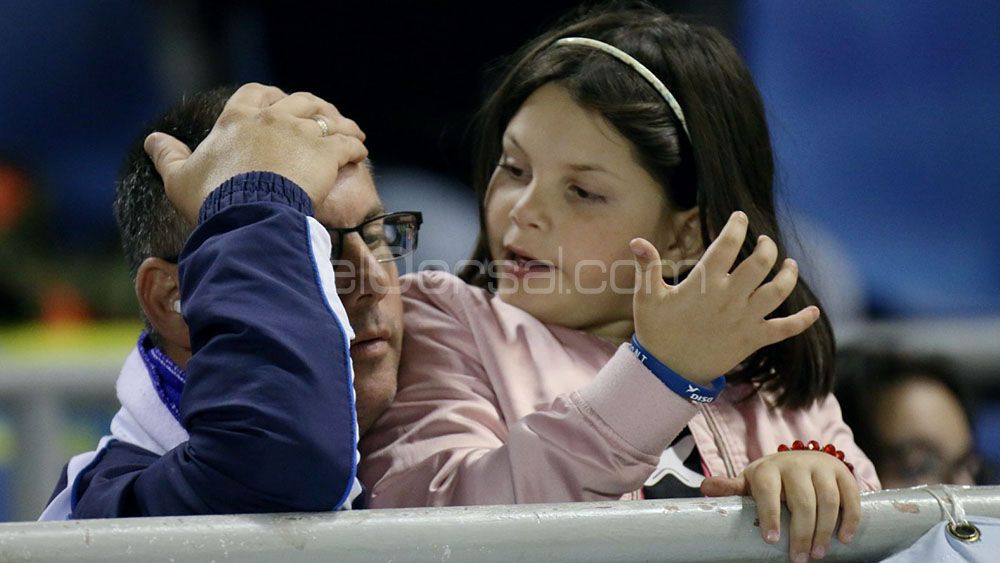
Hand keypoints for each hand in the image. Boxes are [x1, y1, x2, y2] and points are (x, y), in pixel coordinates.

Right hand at [144, 82, 368, 222]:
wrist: (248, 215)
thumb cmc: (213, 198)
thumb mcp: (180, 178)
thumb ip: (168, 156)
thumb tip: (152, 140)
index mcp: (237, 118)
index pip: (256, 93)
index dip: (269, 96)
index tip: (278, 103)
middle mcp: (272, 118)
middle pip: (299, 100)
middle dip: (312, 106)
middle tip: (322, 117)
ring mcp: (301, 133)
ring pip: (327, 118)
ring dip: (340, 123)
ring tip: (351, 132)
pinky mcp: (325, 153)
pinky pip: (347, 143)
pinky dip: (355, 144)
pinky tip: (360, 150)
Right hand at [630, 211, 818, 384]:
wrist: (668, 371)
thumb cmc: (656, 331)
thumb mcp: (647, 297)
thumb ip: (647, 267)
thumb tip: (637, 241)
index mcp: (705, 283)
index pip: (727, 244)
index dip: (736, 226)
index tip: (739, 218)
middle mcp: (729, 297)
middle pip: (760, 263)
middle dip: (767, 246)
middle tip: (765, 241)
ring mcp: (744, 319)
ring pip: (778, 290)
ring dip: (788, 274)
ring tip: (789, 264)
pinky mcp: (753, 339)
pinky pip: (784, 329)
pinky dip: (802, 321)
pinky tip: (814, 312)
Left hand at [701, 451, 859, 560]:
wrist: (802, 460)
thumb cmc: (771, 480)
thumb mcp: (750, 483)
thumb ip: (731, 488)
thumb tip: (704, 488)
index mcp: (768, 469)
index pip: (768, 491)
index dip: (770, 515)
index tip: (771, 541)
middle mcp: (795, 463)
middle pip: (802, 500)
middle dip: (802, 532)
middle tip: (800, 558)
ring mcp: (821, 466)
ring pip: (827, 499)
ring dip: (825, 530)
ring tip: (819, 553)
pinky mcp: (842, 472)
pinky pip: (850, 496)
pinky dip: (850, 518)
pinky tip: (845, 539)